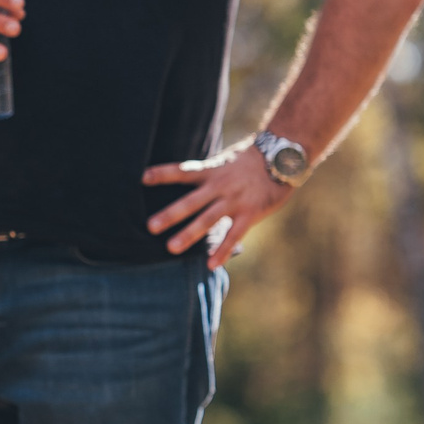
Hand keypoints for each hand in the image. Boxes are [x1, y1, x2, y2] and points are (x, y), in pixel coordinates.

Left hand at [143, 144, 293, 268]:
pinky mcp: (251, 213)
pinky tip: (210, 265)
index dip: (163, 173)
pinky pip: (234, 234)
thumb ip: (204, 175)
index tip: (142, 177)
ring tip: (171, 248)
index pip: (183, 171)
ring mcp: (235, 201)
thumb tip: (179, 182)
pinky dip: (222, 250)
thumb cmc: (247, 163)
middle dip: (171, 214)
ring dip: (189, 234)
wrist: (281, 158)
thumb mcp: (222, 163)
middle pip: (191, 201)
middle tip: (150, 226)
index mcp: (211, 172)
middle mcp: (220, 186)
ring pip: (209, 219)